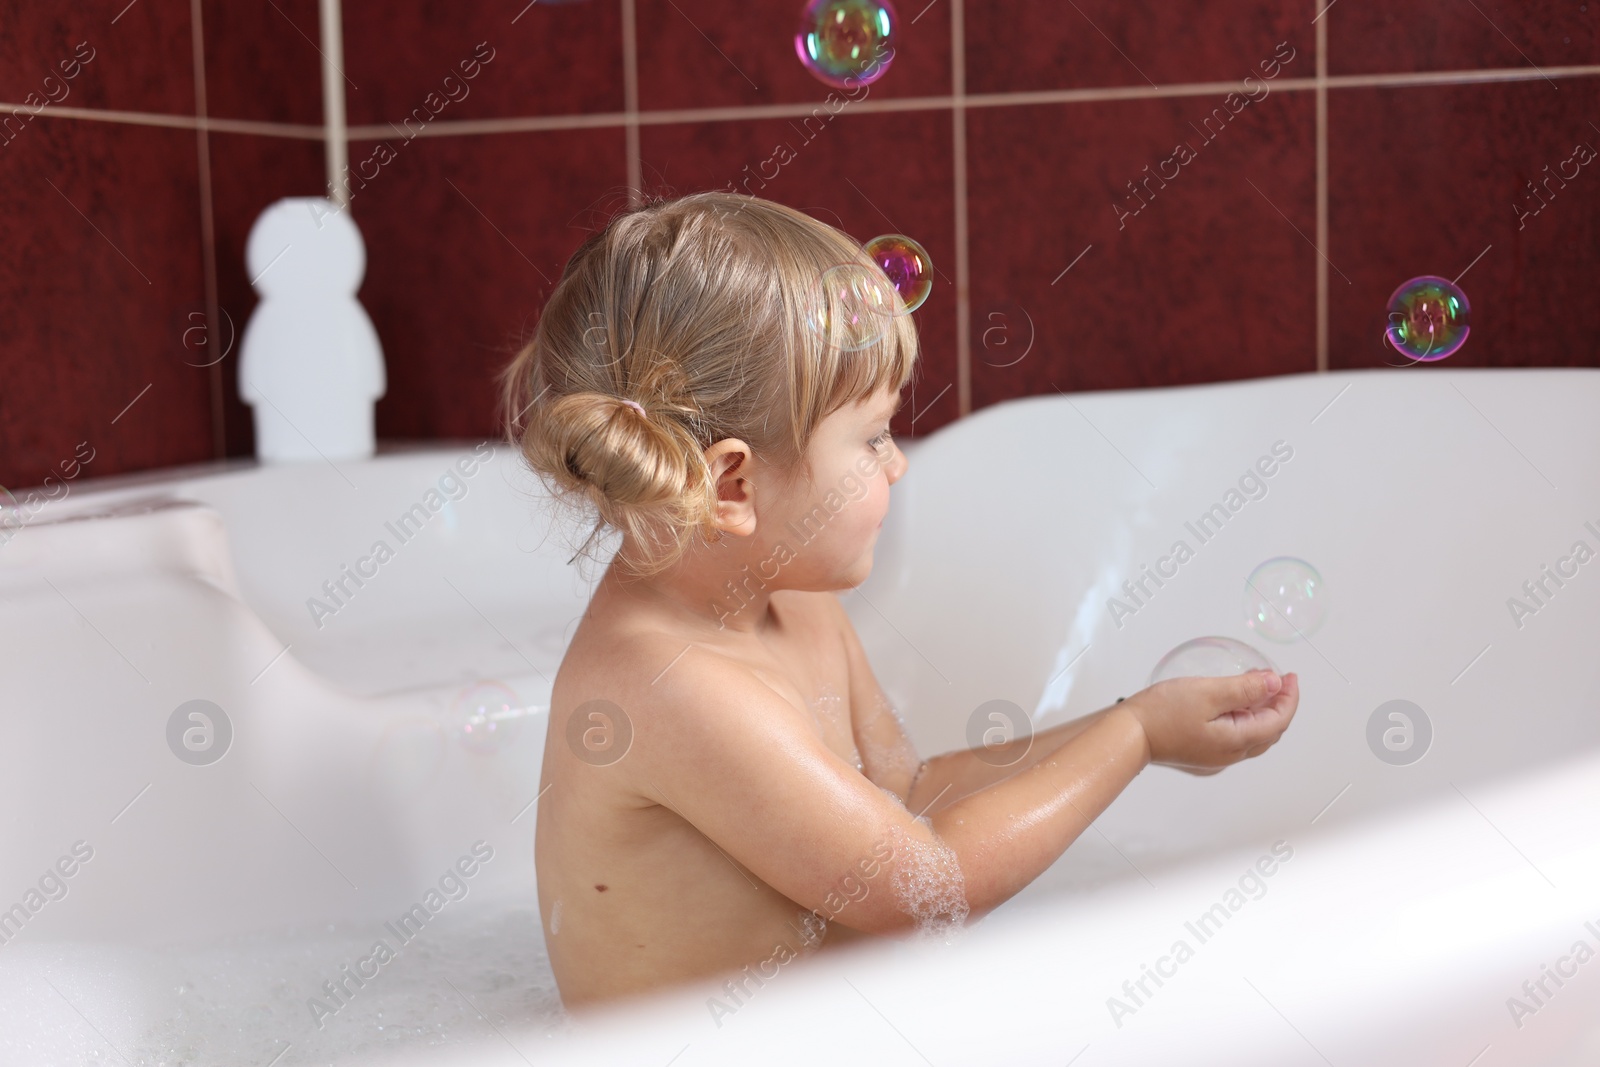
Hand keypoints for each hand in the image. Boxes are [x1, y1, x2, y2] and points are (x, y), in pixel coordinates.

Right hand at [1123, 670, 1299, 774]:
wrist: (1129, 736)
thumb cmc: (1162, 714)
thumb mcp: (1207, 692)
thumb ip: (1244, 688)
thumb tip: (1274, 683)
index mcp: (1237, 741)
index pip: (1279, 720)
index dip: (1289, 697)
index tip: (1290, 676)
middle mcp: (1231, 755)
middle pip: (1269, 731)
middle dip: (1278, 704)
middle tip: (1277, 679)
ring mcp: (1216, 758)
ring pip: (1252, 735)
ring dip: (1260, 711)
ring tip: (1255, 686)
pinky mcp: (1202, 754)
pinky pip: (1233, 738)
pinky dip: (1242, 719)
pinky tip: (1231, 705)